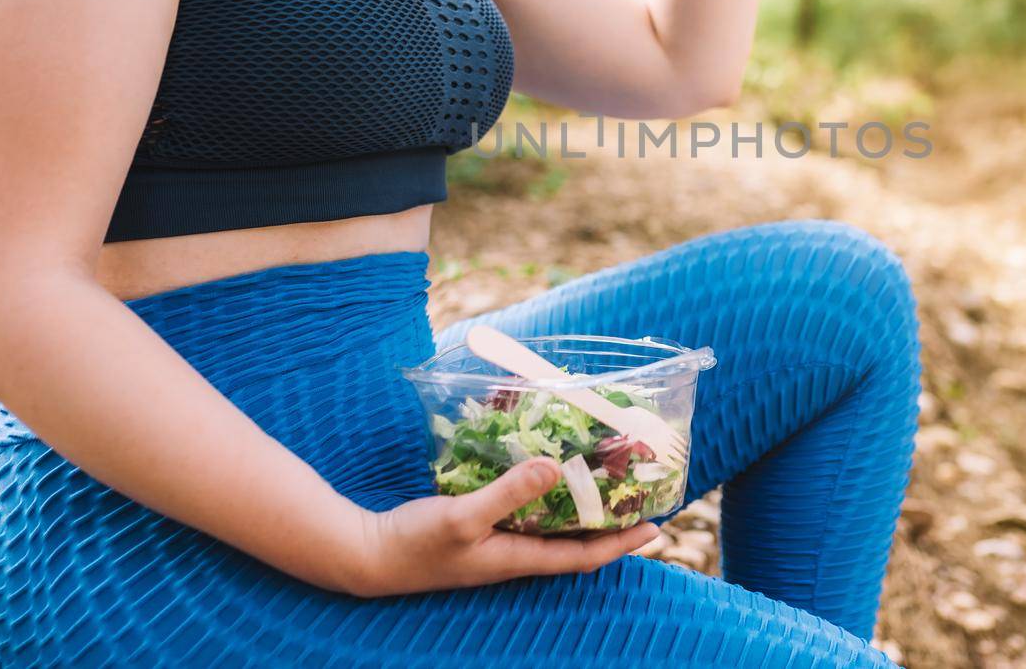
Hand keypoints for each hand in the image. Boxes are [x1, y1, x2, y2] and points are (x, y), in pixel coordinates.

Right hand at [342, 457, 659, 596]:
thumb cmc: (415, 544)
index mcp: (517, 558)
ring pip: (552, 526)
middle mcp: (514, 553)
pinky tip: (548, 473)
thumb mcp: (462, 516)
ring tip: (607, 482)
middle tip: (641, 498)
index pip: (584, 555)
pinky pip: (526, 512)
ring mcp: (496, 542)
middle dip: (610, 524)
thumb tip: (555, 467)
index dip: (622, 543)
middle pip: (575, 541)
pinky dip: (545, 495)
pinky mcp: (479, 527)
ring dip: (581, 508)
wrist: (367, 553)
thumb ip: (507, 493)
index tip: (657, 529)